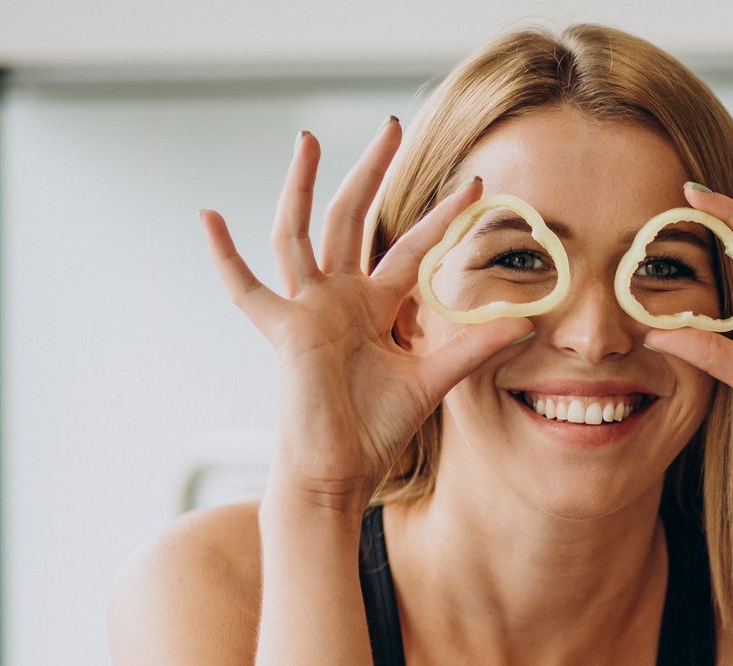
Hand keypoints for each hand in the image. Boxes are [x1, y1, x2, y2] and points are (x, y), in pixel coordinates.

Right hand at [200, 119, 533, 510]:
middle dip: (372, 172)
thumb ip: (473, 348)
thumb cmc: (375, 431)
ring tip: (309, 140)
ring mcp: (307, 309)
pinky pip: (247, 290)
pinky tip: (208, 217)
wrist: (339, 472)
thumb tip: (524, 324)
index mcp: (372, 306)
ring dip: (304, 187)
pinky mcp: (284, 330)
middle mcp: (338, 298)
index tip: (475, 186)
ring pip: (301, 233)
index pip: (411, 248)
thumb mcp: (433, 380)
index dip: (442, 218)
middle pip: (354, 219)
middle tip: (391, 126)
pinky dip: (225, 257)